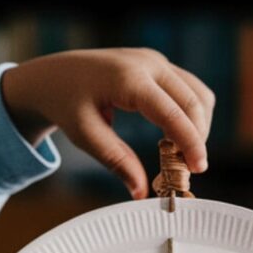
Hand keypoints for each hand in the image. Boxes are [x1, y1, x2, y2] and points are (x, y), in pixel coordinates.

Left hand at [1, 48, 214, 198]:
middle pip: (193, 102)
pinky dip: (191, 115)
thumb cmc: (66, 104)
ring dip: (198, 127)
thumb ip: (117, 162)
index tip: (198, 168)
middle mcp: (149, 63)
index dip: (190, 142)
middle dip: (196, 139)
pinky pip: (189, 89)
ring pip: (198, 94)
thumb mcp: (86, 136)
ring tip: (178, 157)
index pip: (173, 112)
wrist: (54, 76)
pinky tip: (174, 137)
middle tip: (185, 172)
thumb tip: (141, 192)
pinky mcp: (158, 65)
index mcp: (129, 78)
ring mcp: (156, 60)